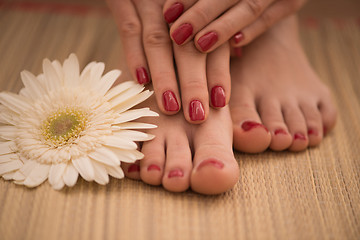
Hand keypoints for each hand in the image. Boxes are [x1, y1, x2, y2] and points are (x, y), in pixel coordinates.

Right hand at [106, 0, 229, 123]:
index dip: (218, 72)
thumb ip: (210, 26)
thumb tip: (232, 56)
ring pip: (159, 40)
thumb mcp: (194, 6)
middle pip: (189, 45)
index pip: (213, 41)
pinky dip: (134, 54)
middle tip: (197, 115)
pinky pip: (128, 27)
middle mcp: (178, 3)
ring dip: (166, 75)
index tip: (220, 102)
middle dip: (193, 82)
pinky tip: (141, 80)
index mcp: (198, 7)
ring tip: (172, 108)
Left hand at [163, 0, 306, 51]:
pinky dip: (254, 29)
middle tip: (178, 34)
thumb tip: (173, 14)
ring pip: (249, 6)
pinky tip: (235, 44)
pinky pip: (273, 16)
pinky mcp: (292, 2)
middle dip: (201, 14)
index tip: (168, 13)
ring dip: (224, 26)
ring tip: (201, 44)